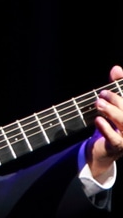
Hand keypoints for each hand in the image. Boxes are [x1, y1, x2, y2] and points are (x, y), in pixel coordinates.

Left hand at [86, 64, 122, 178]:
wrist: (104, 149)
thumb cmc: (113, 123)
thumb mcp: (115, 104)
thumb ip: (117, 87)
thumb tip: (116, 68)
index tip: (117, 74)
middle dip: (116, 100)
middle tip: (102, 94)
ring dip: (111, 112)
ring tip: (98, 104)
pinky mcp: (119, 147)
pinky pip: (114, 138)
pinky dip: (105, 128)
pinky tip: (97, 119)